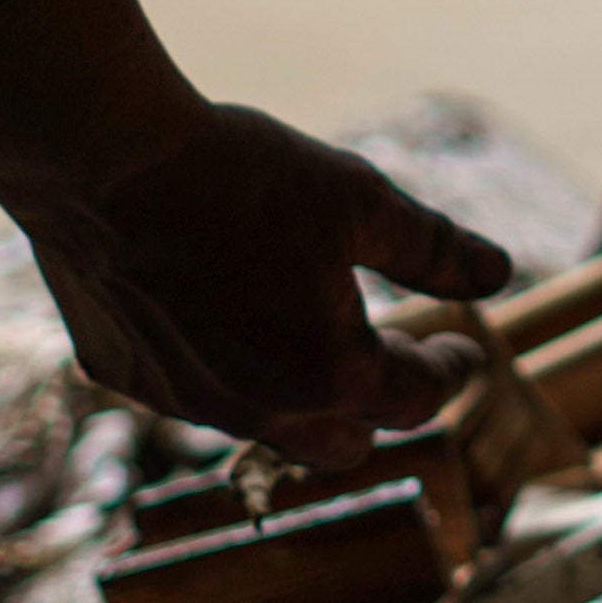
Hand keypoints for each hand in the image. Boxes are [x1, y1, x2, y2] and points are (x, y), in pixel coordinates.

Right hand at [10, 105, 511, 470]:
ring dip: (295, 389)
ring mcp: (181, 400)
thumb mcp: (360, 200)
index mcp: (331, 373)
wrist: (101, 159)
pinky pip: (189, 389)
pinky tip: (213, 304)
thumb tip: (500, 272)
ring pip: (262, 422)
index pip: (416, 399)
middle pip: (343, 444)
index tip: (463, 346)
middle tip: (390, 353)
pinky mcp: (122, 375)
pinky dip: (218, 363)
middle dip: (375, 407)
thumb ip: (435, 249)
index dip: (450, 369)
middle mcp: (258, 408)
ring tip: (304, 327)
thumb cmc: (240, 174)